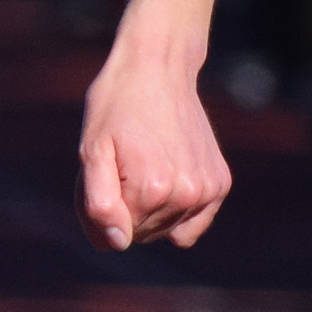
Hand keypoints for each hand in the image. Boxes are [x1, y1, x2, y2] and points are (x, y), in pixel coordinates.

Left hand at [77, 31, 231, 253]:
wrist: (159, 68)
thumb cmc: (116, 107)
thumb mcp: (91, 151)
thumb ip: (96, 204)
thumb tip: (117, 243)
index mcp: (151, 189)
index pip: (114, 234)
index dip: (101, 207)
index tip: (105, 170)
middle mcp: (186, 195)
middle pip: (140, 234)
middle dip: (124, 207)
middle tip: (122, 163)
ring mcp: (208, 191)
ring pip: (164, 231)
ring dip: (149, 207)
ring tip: (145, 163)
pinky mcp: (220, 184)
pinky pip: (191, 225)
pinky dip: (176, 210)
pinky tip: (169, 175)